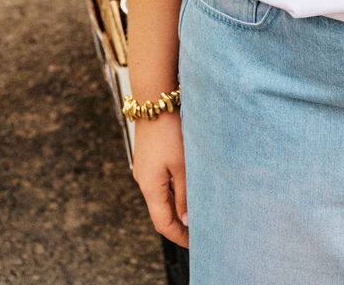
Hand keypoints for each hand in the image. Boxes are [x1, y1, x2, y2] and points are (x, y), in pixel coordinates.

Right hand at [131, 113, 188, 246]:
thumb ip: (185, 195)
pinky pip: (161, 182)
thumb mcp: (183, 165)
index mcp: (150, 187)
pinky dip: (174, 191)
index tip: (196, 243)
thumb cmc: (170, 131)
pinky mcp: (149, 158)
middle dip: (179, 224)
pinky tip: (188, 188)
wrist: (155, 100)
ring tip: (198, 211)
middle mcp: (143, 180)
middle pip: (160, 212)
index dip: (179, 236)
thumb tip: (186, 221)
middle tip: (200, 230)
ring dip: (177, 206)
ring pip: (161, 196)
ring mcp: (145, 169)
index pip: (163, 223)